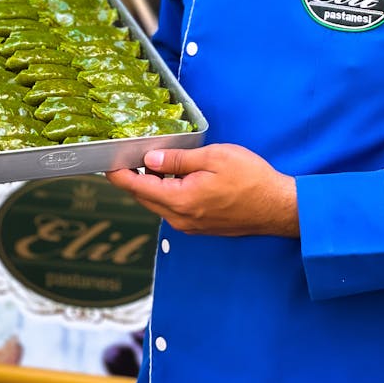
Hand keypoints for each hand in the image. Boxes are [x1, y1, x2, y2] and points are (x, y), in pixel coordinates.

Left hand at [105, 143, 298, 237]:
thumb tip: (149, 161)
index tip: (105, 163)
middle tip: (124, 156)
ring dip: (150, 185)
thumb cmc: (250, 179)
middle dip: (132, 178)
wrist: (278, 207)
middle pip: (145, 198)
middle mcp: (181, 219)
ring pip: (159, 204)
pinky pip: (173, 208)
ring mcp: (191, 226)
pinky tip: (172, 176)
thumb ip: (178, 161)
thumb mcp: (213, 158)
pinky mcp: (201, 226)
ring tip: (148, 162)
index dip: (119, 175)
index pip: (138, 188)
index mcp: (180, 201)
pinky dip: (166, 192)